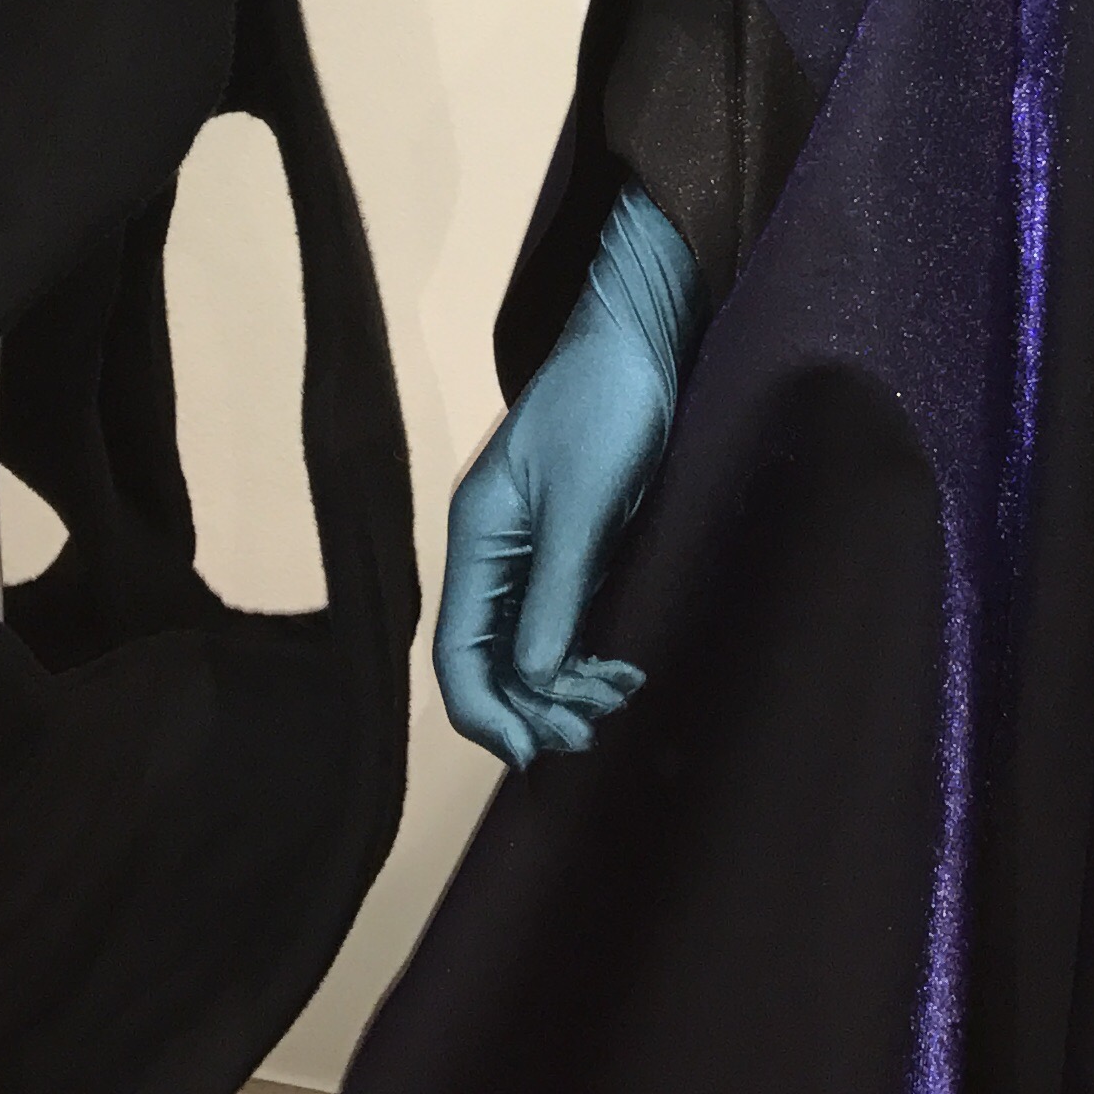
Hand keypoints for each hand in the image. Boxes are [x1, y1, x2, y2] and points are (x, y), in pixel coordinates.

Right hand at [431, 187, 700, 769]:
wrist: (637, 342)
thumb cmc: (604, 408)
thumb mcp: (583, 503)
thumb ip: (554, 591)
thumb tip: (533, 677)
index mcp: (475, 539)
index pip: (456, 652)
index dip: (486, 712)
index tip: (532, 751)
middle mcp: (493, 556)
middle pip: (491, 663)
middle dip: (534, 707)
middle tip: (593, 730)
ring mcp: (530, 557)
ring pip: (529, 653)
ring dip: (565, 690)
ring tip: (619, 695)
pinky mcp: (569, 553)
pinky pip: (561, 629)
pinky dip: (584, 660)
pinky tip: (622, 670)